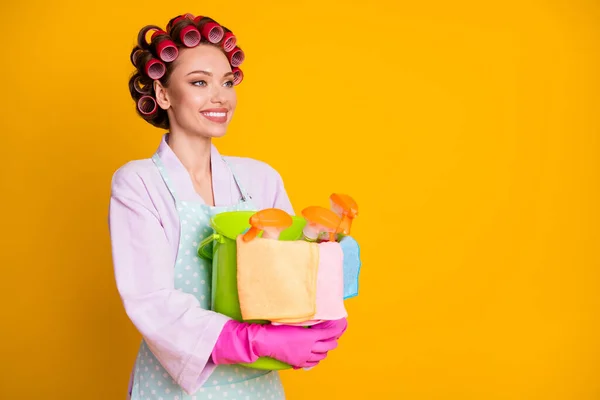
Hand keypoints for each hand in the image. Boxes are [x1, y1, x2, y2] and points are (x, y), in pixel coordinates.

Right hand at [212, 318, 347, 368]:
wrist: (265, 342)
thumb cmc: (277, 328)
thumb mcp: (294, 321)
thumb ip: (306, 320)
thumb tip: (315, 315)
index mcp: (310, 336)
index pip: (330, 334)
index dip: (336, 330)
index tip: (339, 325)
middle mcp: (310, 348)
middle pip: (329, 346)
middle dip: (333, 340)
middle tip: (333, 335)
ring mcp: (305, 357)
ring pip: (322, 356)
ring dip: (325, 350)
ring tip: (324, 344)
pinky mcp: (298, 362)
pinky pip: (313, 363)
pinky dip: (316, 358)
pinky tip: (314, 354)